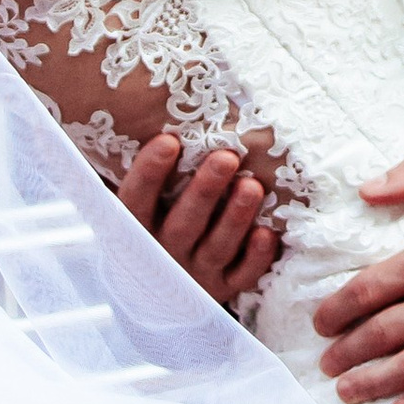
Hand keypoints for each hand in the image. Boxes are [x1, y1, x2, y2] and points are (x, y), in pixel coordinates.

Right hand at [115, 133, 280, 309]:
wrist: (161, 288)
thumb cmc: (154, 224)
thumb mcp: (141, 204)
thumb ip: (147, 173)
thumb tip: (149, 115)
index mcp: (136, 229)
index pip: (135, 201)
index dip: (149, 173)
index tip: (168, 140)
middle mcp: (163, 254)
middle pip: (183, 225)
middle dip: (205, 191)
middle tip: (227, 157)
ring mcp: (195, 274)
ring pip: (216, 248)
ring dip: (235, 218)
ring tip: (253, 186)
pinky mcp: (223, 289)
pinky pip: (241, 277)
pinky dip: (255, 258)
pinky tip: (268, 233)